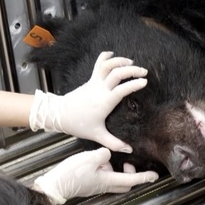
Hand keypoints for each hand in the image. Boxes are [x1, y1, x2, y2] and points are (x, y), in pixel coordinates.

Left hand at [28, 51, 147, 151]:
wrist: (60, 114)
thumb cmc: (78, 124)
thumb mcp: (97, 135)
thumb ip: (113, 143)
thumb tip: (129, 149)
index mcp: (104, 102)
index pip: (121, 89)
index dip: (134, 84)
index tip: (144, 82)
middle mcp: (100, 89)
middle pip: (117, 73)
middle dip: (132, 70)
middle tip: (143, 72)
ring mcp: (94, 83)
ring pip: (108, 65)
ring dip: (120, 61)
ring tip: (131, 63)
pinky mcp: (90, 80)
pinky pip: (98, 64)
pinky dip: (105, 57)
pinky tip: (112, 55)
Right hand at [33, 148, 158, 204]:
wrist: (55, 185)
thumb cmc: (71, 174)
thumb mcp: (89, 159)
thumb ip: (103, 155)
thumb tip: (108, 154)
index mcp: (107, 180)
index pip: (131, 180)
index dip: (144, 177)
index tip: (154, 176)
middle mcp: (104, 185)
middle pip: (126, 184)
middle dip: (132, 175)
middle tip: (130, 163)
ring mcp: (97, 186)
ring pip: (115, 180)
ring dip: (117, 171)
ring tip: (107, 160)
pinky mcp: (90, 184)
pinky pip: (104, 177)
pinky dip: (106, 170)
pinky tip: (97, 161)